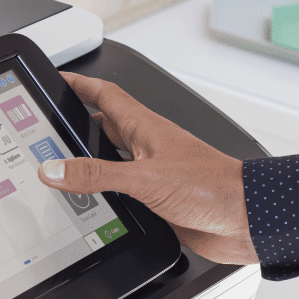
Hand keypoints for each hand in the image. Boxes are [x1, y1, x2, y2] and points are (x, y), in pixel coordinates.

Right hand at [37, 72, 257, 264]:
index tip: (56, 78)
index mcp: (146, 128)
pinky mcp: (159, 200)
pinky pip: (124, 192)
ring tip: (62, 168)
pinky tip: (93, 207)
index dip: (79, 84)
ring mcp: (154, 173)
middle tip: (50, 128)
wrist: (247, 220)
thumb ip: (97, 175)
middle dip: (77, 125)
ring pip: (113, 160)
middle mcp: (149, 148)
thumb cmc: (213, 188)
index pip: (105, 95)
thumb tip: (55, 169)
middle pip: (105, 127)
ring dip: (90, 163)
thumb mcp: (145, 178)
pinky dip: (105, 196)